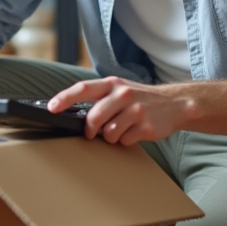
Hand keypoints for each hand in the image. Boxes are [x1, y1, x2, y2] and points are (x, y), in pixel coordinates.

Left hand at [49, 77, 187, 145]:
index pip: (83, 89)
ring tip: (121, 129)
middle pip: (94, 117)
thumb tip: (71, 113)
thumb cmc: (140, 99)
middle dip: (90, 130)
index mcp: (112, 84)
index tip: (51, 108)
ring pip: (109, 132)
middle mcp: (124, 94)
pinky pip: (125, 140)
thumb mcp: (120, 90)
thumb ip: (99, 98)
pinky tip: (134, 132)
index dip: (64, 98)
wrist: (175, 103)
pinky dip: (126, 141)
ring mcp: (136, 110)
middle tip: (92, 133)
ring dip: (111, 136)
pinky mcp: (146, 126)